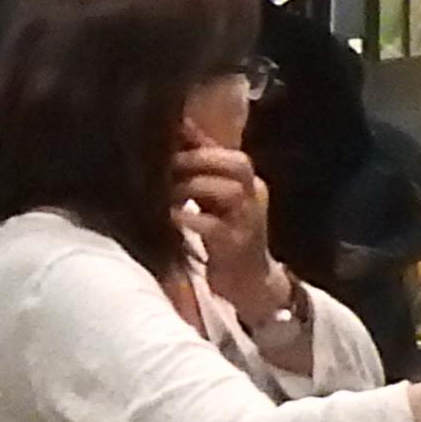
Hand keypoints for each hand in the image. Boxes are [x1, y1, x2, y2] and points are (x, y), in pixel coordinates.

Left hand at [173, 140, 285, 320]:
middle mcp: (254, 198)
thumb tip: (177, 137)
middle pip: (238, 165)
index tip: (170, 137)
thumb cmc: (225, 237)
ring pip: (229, 191)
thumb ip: (202, 173)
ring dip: (192, 186)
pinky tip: (170, 216)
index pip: (231, 153)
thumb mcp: (217, 202)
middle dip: (199, 158)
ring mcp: (249, 223)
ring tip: (165, 189)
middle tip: (167, 163)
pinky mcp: (237, 247)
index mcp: (250, 184)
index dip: (201, 142)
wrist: (248, 285)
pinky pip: (214, 226)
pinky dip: (189, 218)